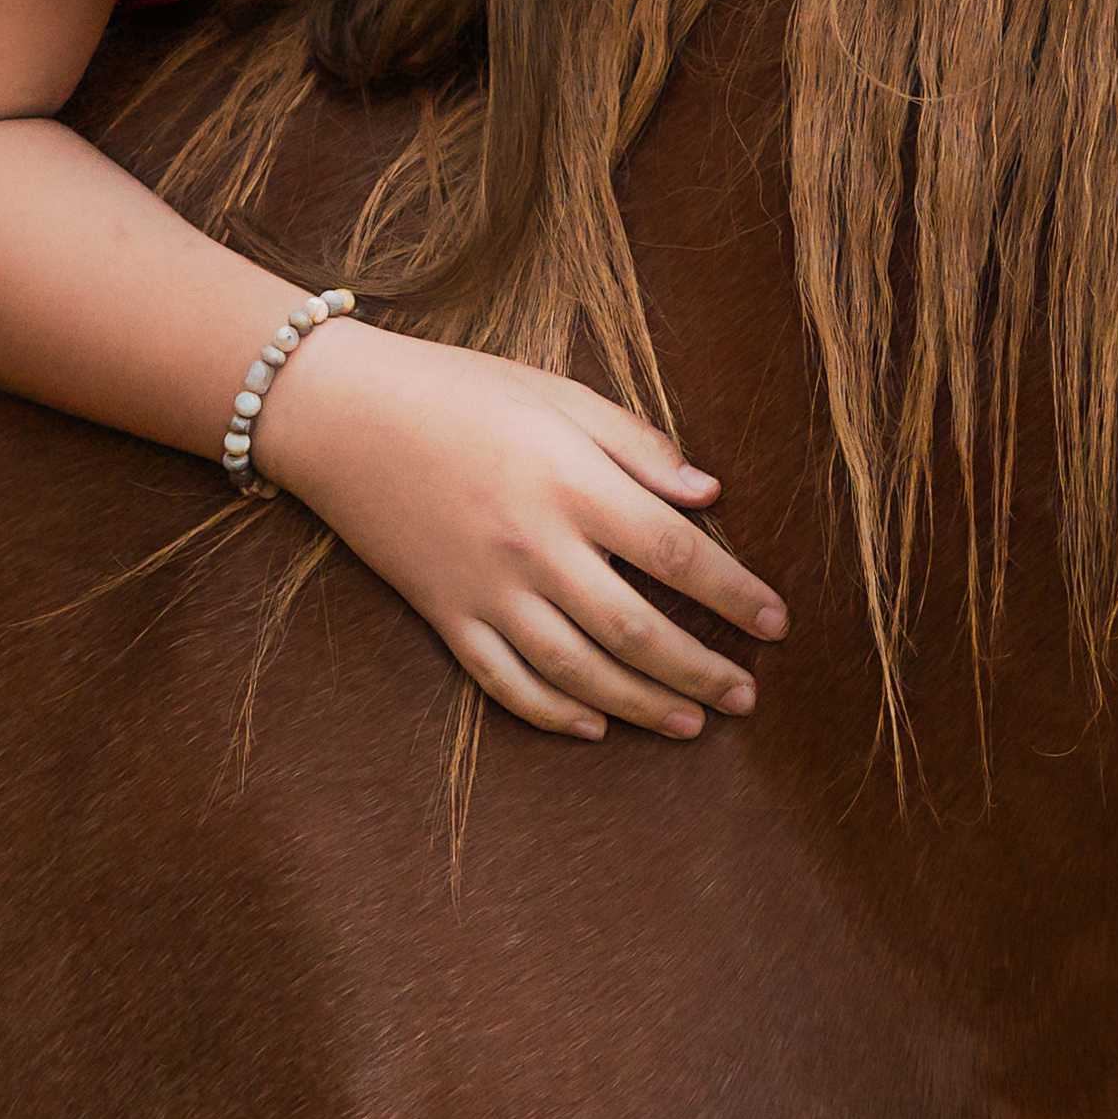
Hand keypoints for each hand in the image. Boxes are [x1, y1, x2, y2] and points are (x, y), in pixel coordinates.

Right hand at [242, 321, 787, 740]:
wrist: (341, 412)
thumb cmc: (458, 390)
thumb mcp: (557, 393)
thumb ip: (638, 445)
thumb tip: (709, 496)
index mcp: (573, 484)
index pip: (676, 554)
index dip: (734, 594)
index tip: (776, 624)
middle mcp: (536, 547)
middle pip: (637, 629)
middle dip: (701, 670)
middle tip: (747, 696)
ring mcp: (486, 590)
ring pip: (579, 670)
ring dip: (641, 704)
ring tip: (690, 724)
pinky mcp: (445, 615)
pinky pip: (506, 682)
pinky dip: (553, 712)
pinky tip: (594, 728)